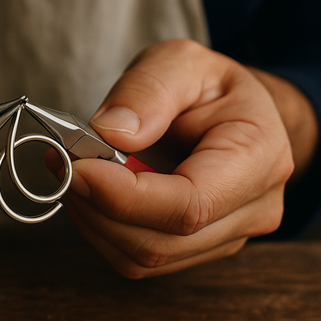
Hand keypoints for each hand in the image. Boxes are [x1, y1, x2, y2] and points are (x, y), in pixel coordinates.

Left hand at [63, 39, 307, 277]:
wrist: (235, 114)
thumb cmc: (209, 88)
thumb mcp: (180, 62)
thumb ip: (148, 91)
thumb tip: (112, 135)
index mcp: (258, 158)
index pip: (189, 205)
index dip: (124, 197)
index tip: (76, 169)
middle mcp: (252, 210)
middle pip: (159, 243)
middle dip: (98, 208)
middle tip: (63, 165)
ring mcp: (226, 237)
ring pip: (143, 259)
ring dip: (94, 221)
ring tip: (73, 175)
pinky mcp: (196, 249)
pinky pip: (139, 259)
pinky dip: (103, 230)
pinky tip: (91, 194)